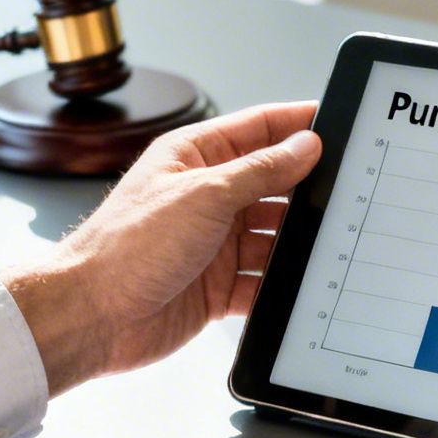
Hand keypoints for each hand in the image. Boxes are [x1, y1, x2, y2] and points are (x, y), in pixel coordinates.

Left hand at [1, 103, 322, 394]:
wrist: (92, 316)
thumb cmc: (126, 248)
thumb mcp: (205, 194)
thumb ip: (261, 170)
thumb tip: (304, 146)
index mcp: (194, 158)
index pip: (257, 129)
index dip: (297, 123)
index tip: (337, 121)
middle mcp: (205, 198)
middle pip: (272, 185)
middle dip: (305, 190)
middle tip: (345, 190)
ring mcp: (212, 244)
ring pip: (273, 238)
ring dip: (295, 244)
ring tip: (324, 243)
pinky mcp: (217, 287)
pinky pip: (262, 283)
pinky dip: (279, 287)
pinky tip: (296, 286)